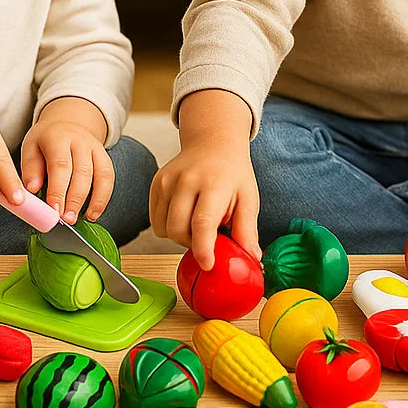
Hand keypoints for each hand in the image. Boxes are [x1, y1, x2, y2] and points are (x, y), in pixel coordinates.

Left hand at [21, 97, 112, 223]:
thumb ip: (31, 168)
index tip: (54, 209)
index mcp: (57, 137)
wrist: (66, 122)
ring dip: (93, 200)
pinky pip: (109, 177)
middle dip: (75, 198)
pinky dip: (103, 197)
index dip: (58, 189)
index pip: (60, 165)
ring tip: (83, 218)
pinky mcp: (104, 156)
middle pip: (82, 171)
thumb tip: (32, 189)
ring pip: (100, 174)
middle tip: (67, 219)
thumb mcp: (30, 148)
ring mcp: (95, 148)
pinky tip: (94, 213)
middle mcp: (80, 141)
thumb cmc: (45, 141)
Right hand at [150, 141, 260, 270]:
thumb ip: (247, 229)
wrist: (212, 143)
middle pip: (178, 229)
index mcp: (213, 184)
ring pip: (163, 228)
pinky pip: (155, 221)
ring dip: (179, 235)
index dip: (202, 248)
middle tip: (208, 237)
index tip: (207, 264)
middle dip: (192, 244)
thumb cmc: (232, 174)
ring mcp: (167, 181)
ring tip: (196, 222)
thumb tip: (252, 258)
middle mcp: (186, 180)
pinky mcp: (156, 184)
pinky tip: (184, 213)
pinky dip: (168, 225)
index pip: (202, 222)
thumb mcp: (248, 199)